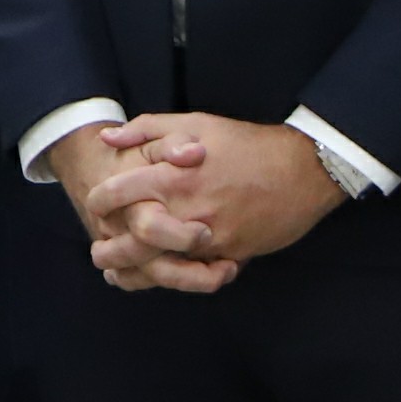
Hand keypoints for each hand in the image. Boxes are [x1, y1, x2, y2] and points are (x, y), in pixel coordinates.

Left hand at [74, 114, 345, 287]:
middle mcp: (189, 207)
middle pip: (134, 237)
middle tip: (98, 250)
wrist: (305, 168)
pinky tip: (158, 277)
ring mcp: (212, 234)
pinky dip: (172, 278)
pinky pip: (195, 274)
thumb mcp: (194, 124)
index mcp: (173, 174)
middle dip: (109, 248)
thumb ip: (146, 130)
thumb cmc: (246, 143)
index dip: (98, 201)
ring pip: (162, 264)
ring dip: (135, 272)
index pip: (117, 193)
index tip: (95, 205)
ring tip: (117, 273)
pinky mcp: (232, 252)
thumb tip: (106, 139)